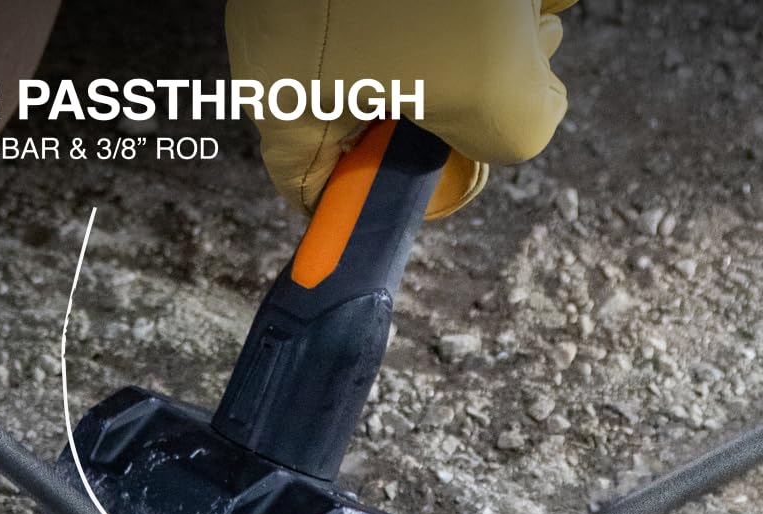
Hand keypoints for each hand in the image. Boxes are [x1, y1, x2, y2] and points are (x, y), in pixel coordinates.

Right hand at [227, 0, 577, 219]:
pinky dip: (457, 0)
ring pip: (397, 50)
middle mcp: (279, 52)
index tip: (424, 187)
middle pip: (368, 120)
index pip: (309, 191)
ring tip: (517, 8)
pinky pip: (394, 3)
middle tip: (503, 74)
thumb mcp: (497, 88)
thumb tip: (524, 118)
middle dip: (450, 106)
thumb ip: (512, 139)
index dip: (369, 204)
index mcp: (284, 105)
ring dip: (470, 40)